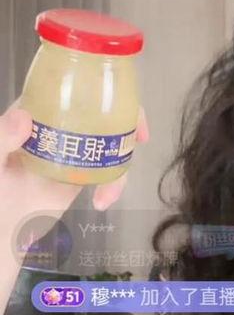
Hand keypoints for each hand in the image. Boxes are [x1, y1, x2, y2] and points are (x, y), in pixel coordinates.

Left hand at [0, 102, 149, 239]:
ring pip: (110, 143)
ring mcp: (74, 151)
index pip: (72, 89)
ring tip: (113, 189)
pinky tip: (105, 200)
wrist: (2, 227)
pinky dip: (114, 185)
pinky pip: (109, 172)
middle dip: (126, 121)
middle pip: (101, 113)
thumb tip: (23, 118)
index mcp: (37, 112)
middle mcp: (60, 127)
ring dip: (123, 162)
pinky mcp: (84, 176)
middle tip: (139, 136)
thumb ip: (1, 137)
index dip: (100, 87)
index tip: (119, 97)